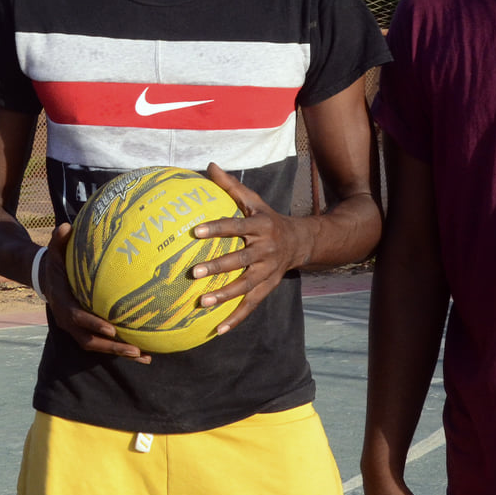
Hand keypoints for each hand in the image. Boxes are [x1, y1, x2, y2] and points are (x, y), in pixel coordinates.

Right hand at [36, 222, 148, 363]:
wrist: (47, 280)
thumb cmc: (56, 263)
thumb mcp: (54, 251)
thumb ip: (59, 240)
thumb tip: (66, 225)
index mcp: (62, 303)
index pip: (77, 317)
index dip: (93, 324)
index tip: (111, 329)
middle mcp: (68, 321)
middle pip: (89, 341)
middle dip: (111, 347)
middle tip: (134, 349)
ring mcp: (76, 329)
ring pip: (97, 347)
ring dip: (119, 352)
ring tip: (144, 356)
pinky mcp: (85, 331)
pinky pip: (103, 344)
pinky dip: (120, 349)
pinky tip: (144, 352)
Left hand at [188, 163, 314, 335]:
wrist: (301, 242)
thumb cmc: (268, 219)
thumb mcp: (254, 201)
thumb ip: (230, 186)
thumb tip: (209, 165)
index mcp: (260, 227)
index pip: (235, 226)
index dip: (216, 229)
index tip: (194, 232)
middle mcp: (265, 250)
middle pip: (240, 260)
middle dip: (218, 267)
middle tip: (195, 272)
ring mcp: (267, 272)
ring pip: (245, 286)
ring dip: (225, 296)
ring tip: (202, 302)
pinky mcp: (267, 288)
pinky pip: (250, 305)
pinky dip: (235, 319)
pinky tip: (216, 329)